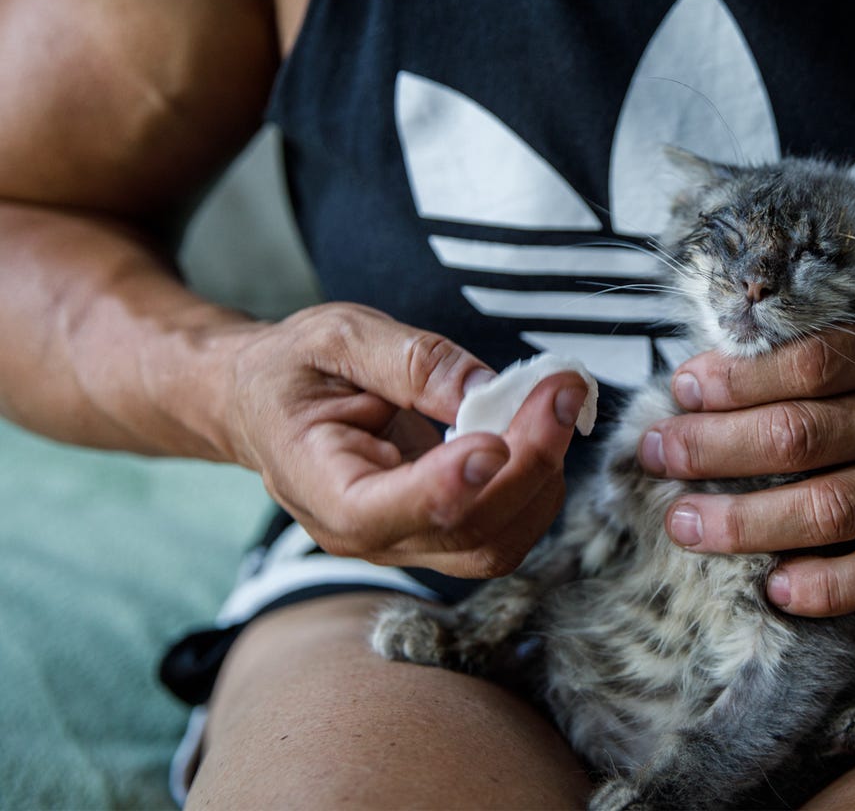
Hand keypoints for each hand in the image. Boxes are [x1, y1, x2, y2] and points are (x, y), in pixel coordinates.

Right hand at [216, 303, 588, 576]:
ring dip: (544, 476)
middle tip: (561, 389)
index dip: (447, 486)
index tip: (495, 440)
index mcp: (319, 486)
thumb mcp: (337, 337)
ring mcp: (408, 541)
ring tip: (555, 401)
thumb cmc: (294, 369)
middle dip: (528, 463)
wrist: (266, 403)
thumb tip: (484, 389)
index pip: (383, 512)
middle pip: (464, 532)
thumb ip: (408, 361)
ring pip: (497, 543)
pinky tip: (542, 427)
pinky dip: (539, 483)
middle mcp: (366, 534)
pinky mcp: (442, 531)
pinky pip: (506, 528)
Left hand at [637, 295, 854, 615]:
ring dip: (747, 522)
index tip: (683, 387)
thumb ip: (831, 319)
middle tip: (655, 454)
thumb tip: (728, 327)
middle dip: (715, 448)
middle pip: (803, 437)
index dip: (739, 378)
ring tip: (684, 522)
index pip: (811, 363)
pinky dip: (827, 587)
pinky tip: (774, 588)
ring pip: (831, 510)